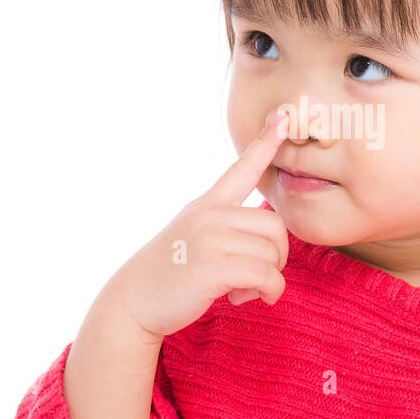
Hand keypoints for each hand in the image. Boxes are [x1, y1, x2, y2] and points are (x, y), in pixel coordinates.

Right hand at [115, 110, 290, 338]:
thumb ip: (225, 224)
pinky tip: (243, 298)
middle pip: (275, 225)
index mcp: (208, 204)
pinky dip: (268, 292)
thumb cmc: (170, 271)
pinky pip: (266, 276)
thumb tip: (268, 232)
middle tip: (258, 276)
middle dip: (278, 256)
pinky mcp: (213, 267)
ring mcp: (210, 239)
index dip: (266, 143)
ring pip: (272, 253)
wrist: (134, 301)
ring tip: (243, 290)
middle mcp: (210, 215)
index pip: (242, 168)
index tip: (285, 118)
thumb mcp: (193, 233)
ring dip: (268, 279)